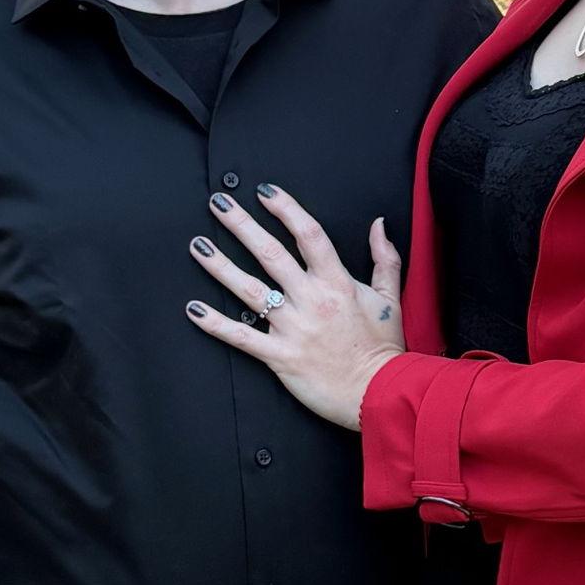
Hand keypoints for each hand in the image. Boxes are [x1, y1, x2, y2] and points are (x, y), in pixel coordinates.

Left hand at [186, 185, 404, 430]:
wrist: (379, 393)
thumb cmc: (383, 348)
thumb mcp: (390, 298)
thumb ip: (384, 258)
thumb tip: (379, 225)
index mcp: (338, 283)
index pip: (309, 235)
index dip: (286, 209)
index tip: (265, 191)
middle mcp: (312, 300)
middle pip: (270, 253)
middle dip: (241, 225)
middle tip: (219, 203)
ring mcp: (293, 328)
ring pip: (250, 290)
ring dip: (220, 266)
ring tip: (198, 246)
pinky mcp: (280, 356)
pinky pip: (241, 337)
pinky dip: (215, 324)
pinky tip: (194, 309)